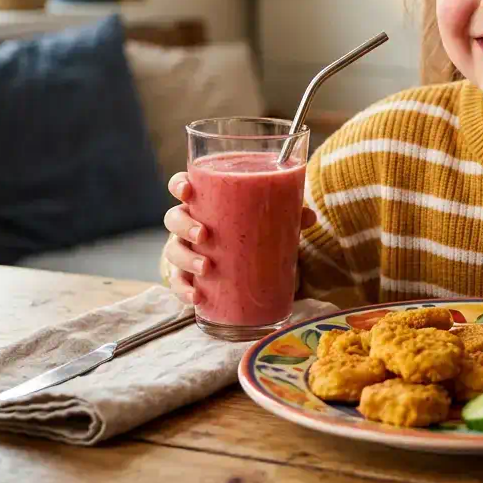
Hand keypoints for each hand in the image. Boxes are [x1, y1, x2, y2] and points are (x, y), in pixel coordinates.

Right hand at [161, 172, 316, 305]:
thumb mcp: (268, 219)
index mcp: (205, 201)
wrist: (243, 262)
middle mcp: (189, 223)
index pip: (182, 186)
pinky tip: (196, 297)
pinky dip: (184, 290)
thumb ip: (287, 214)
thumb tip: (309, 216)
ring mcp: (185, 249)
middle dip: (184, 225)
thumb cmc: (250, 230)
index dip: (179, 185)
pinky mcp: (186, 274)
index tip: (187, 190)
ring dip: (186, 259)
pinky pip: (178, 282)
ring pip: (172, 250)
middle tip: (204, 234)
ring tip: (206, 267)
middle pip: (173, 218)